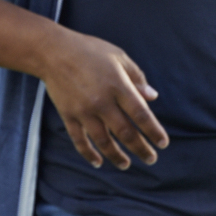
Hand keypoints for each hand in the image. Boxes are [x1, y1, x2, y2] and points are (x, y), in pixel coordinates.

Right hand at [39, 29, 169, 169]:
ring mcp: (83, 111)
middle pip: (125, 133)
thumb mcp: (119, 57)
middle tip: (151, 159)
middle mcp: (102, 102)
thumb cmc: (89, 51)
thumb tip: (153, 97)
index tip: (162, 143)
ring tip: (126, 164)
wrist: (52, 51)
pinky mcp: (68, 115)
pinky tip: (98, 162)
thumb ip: (137, 78)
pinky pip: (79, 140)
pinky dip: (88, 153)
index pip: (141, 114)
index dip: (154, 131)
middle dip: (140, 149)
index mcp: (118, 86)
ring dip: (116, 156)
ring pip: (103, 141)